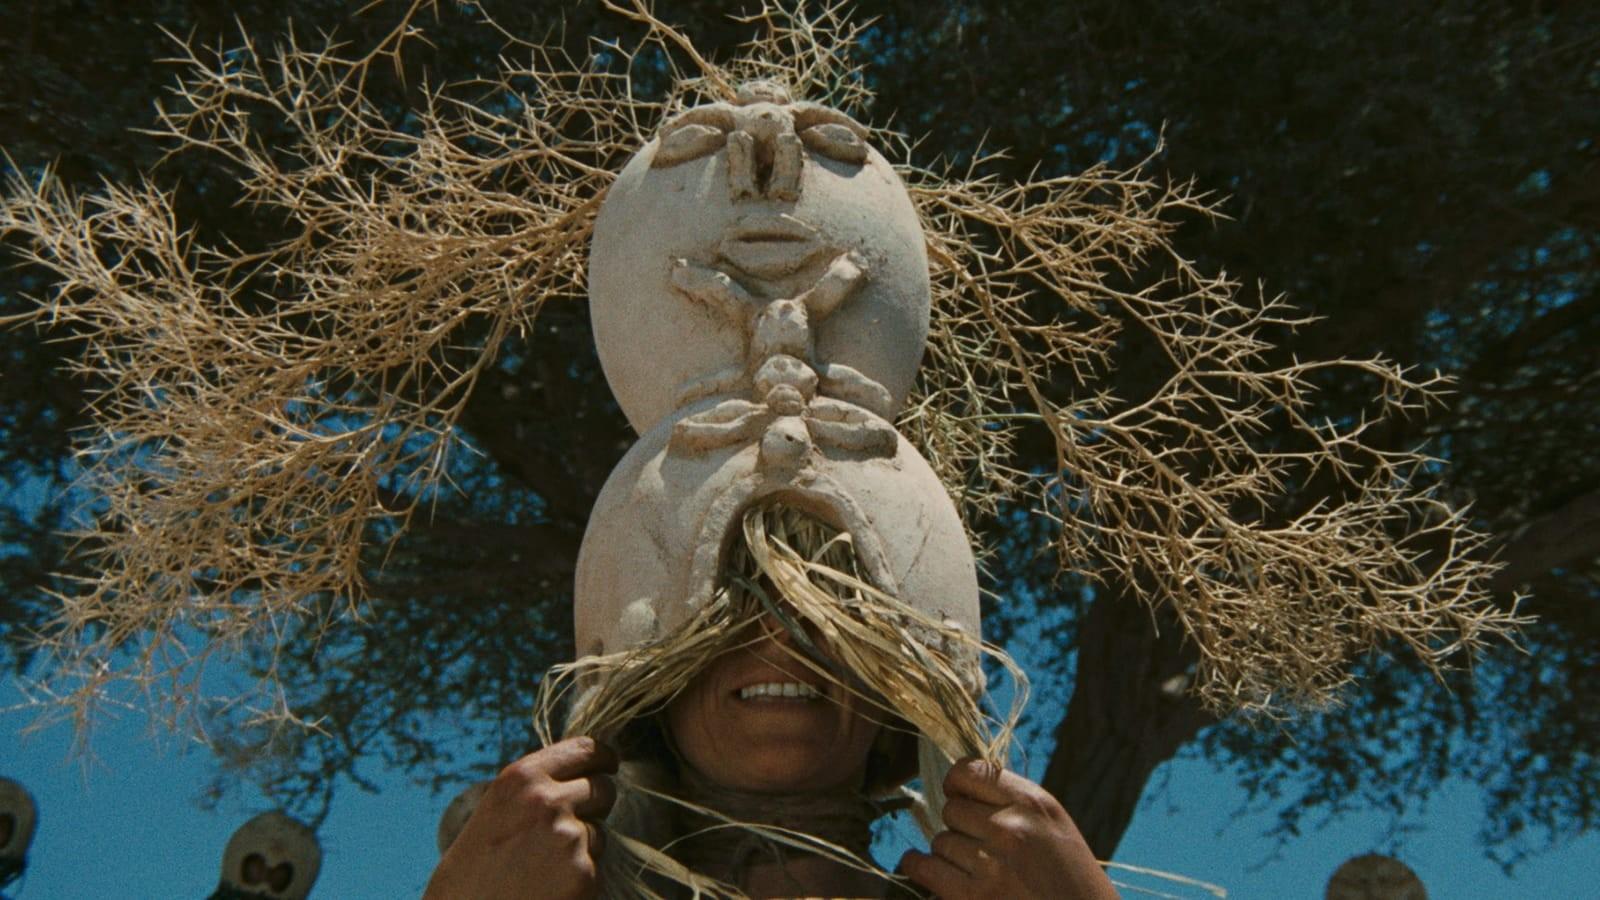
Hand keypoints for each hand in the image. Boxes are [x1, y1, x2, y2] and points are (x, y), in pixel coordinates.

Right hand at [423, 737, 618, 899]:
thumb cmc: (472, 871)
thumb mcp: (496, 810)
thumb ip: (535, 789)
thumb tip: (580, 773)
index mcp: (522, 777)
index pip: (585, 750)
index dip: (602, 758)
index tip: (609, 764)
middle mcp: (547, 800)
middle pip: (603, 788)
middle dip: (595, 805)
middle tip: (569, 828)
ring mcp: (568, 837)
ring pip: (600, 831)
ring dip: (584, 847)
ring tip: (543, 867)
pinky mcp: (582, 873)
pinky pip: (596, 866)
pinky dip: (580, 878)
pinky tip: (549, 888)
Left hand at [898, 759, 1116, 899]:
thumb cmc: (1070, 879)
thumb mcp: (1052, 826)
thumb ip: (1012, 802)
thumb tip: (959, 788)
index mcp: (1032, 803)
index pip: (969, 771)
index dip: (957, 785)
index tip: (958, 796)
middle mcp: (1011, 828)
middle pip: (951, 810)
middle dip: (959, 828)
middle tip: (979, 847)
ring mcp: (991, 863)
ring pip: (940, 841)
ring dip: (949, 855)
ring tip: (977, 870)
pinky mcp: (974, 897)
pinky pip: (924, 868)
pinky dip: (919, 867)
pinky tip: (925, 868)